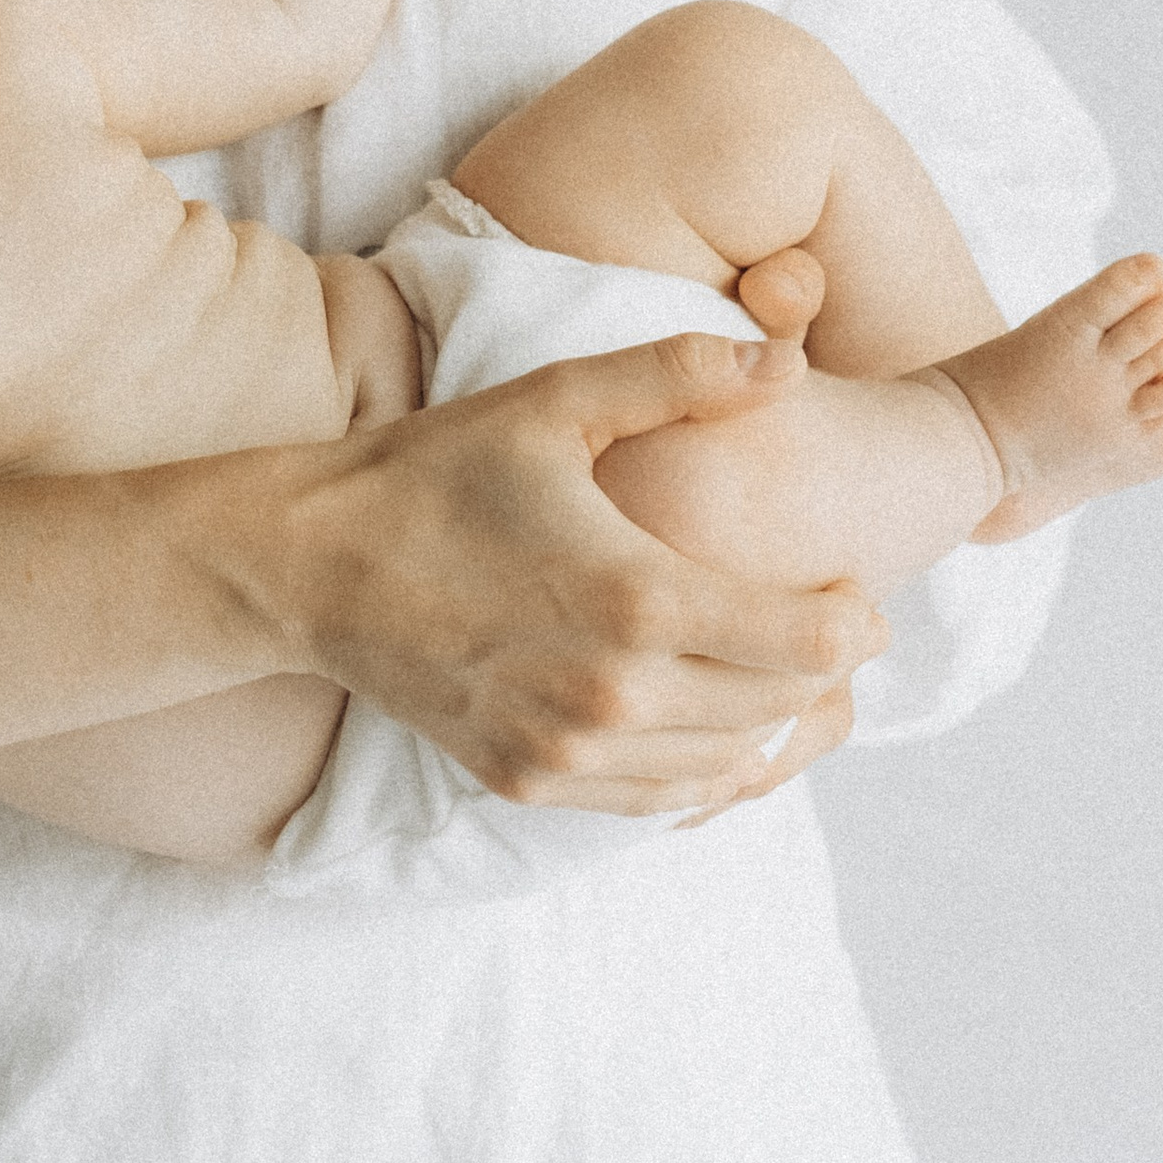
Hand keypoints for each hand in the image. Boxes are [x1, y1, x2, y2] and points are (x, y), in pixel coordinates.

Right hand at [266, 332, 884, 814]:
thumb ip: (678, 376)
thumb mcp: (554, 403)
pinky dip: (703, 770)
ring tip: (778, 675)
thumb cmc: (434, 470)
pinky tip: (708, 724)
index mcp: (635, 598)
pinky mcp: (529, 781)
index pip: (808, 646)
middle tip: (831, 628)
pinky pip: (657, 800)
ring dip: (770, 727)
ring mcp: (567, 751)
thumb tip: (791, 362)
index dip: (855, 621)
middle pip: (779, 710)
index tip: (855, 588)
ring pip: (727, 768)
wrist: (307, 566)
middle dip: (824, 673)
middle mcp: (613, 695)